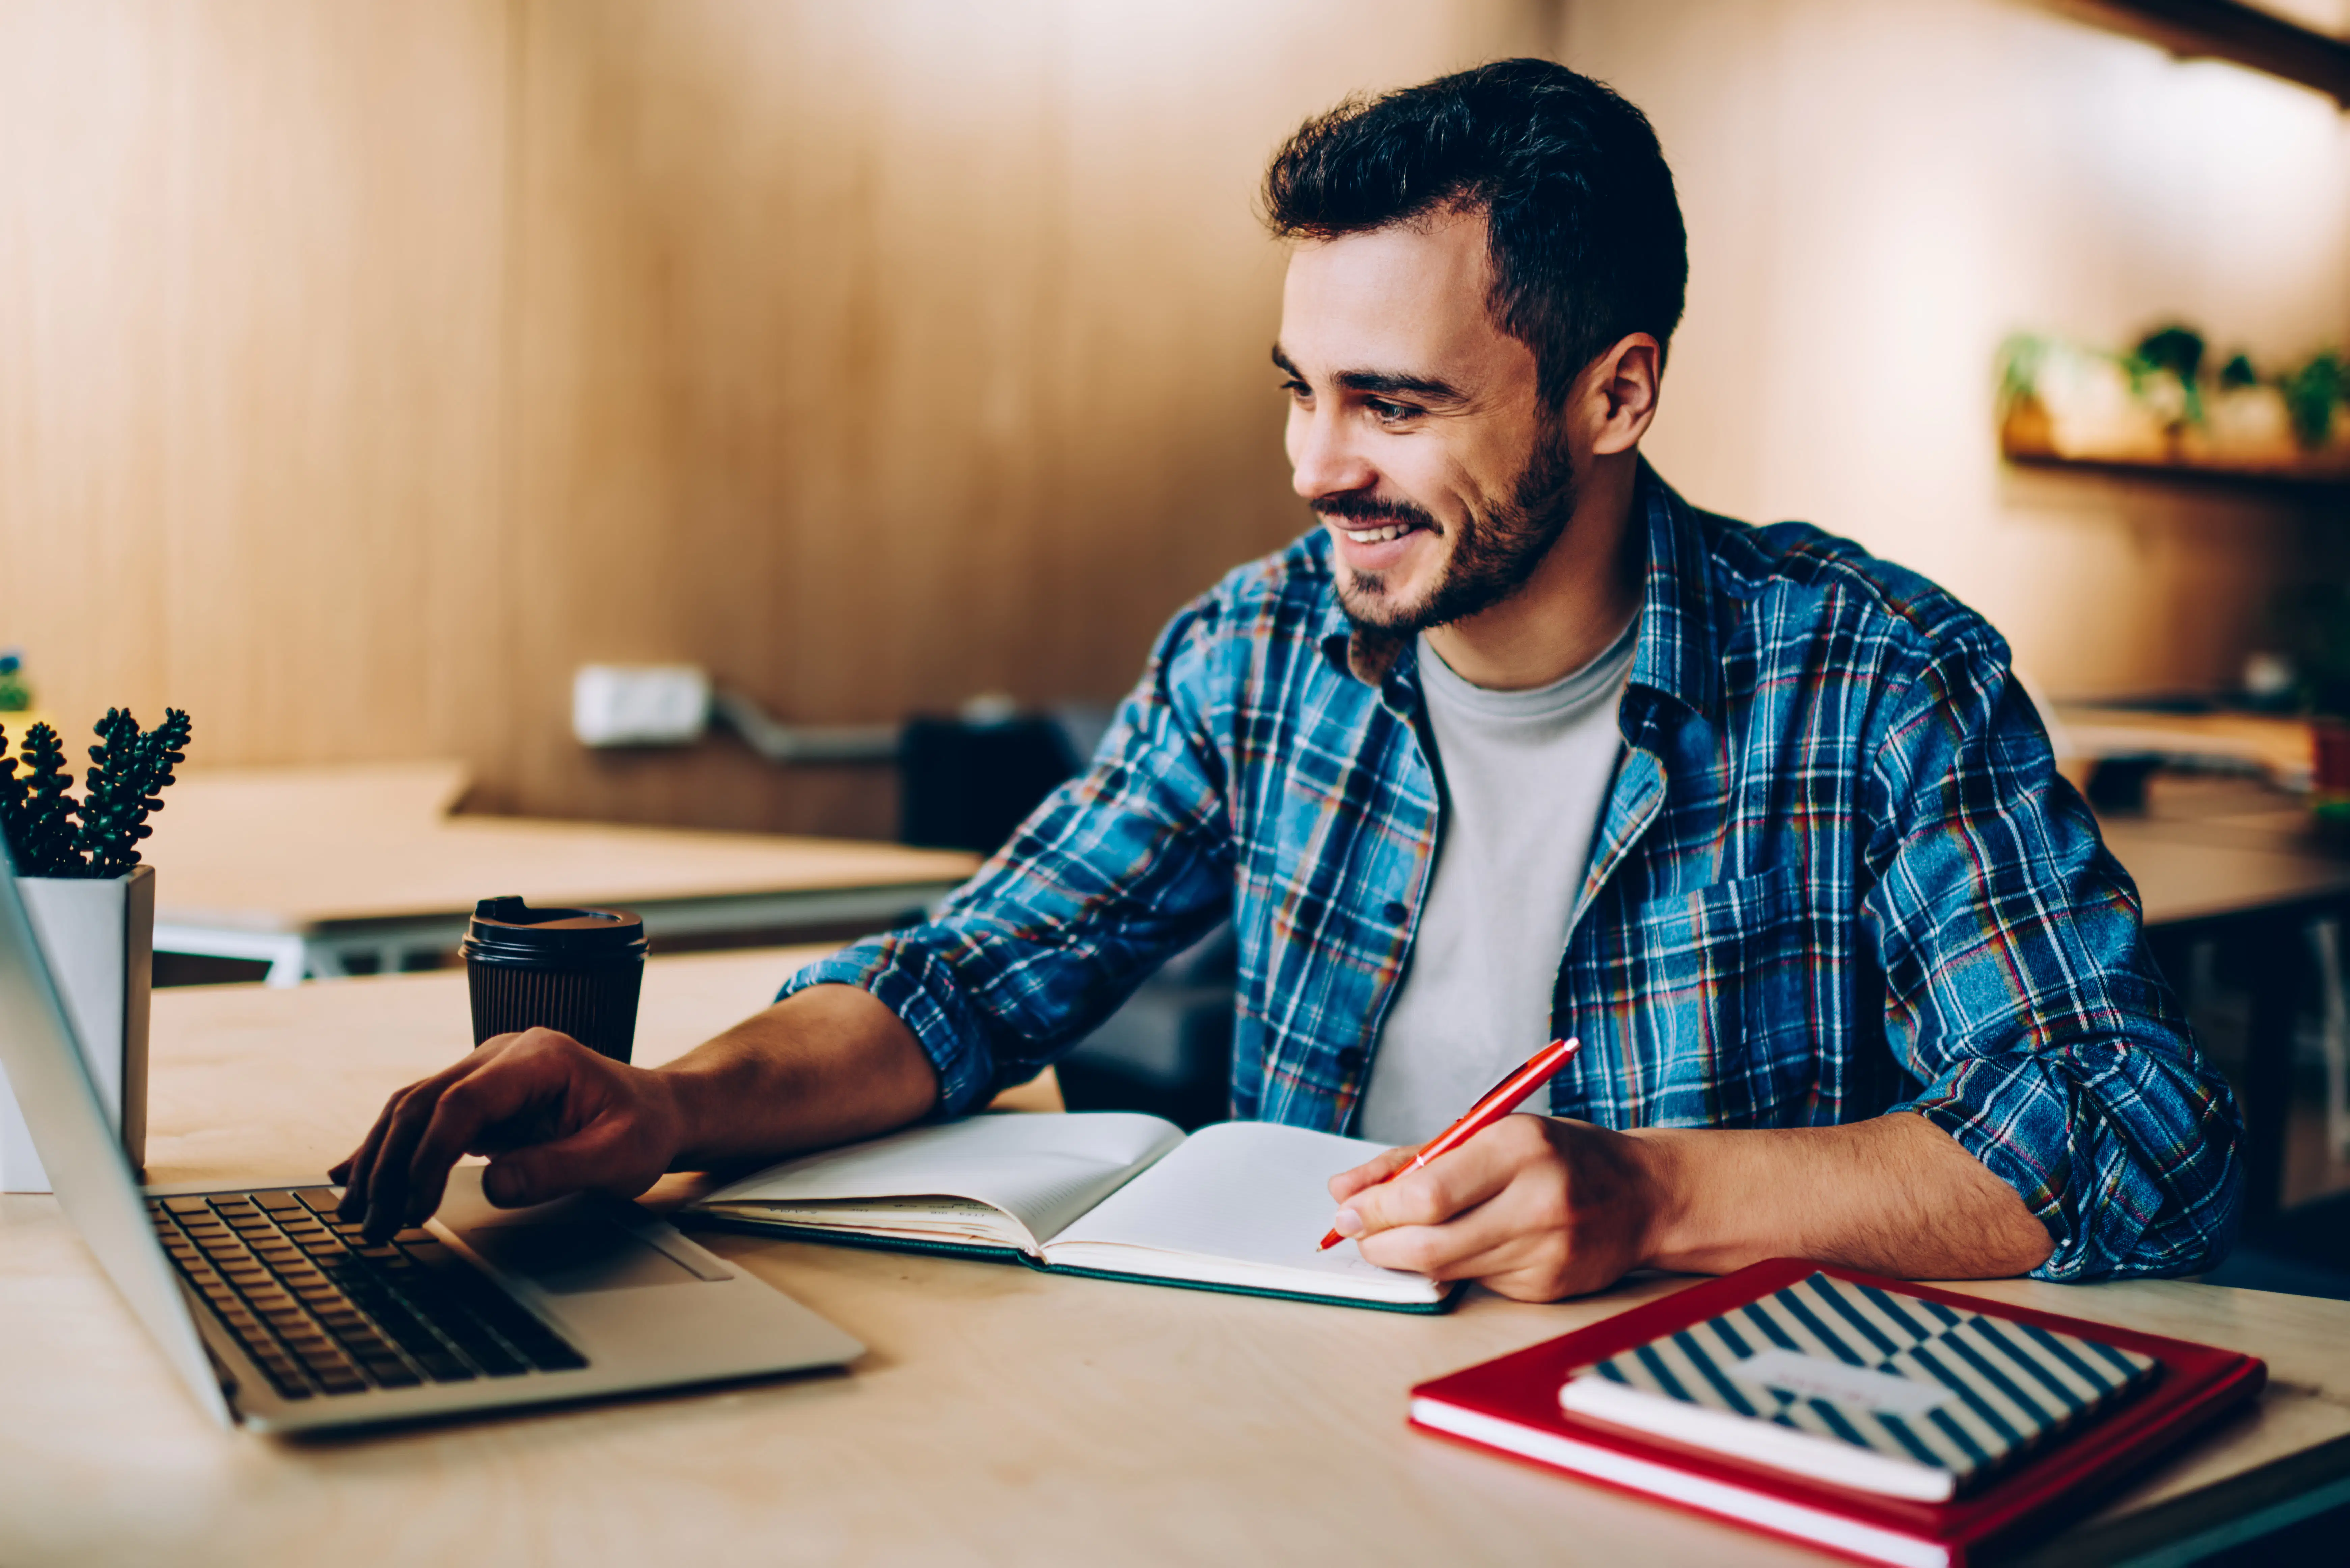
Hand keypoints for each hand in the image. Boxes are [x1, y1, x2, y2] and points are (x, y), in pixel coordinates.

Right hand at [331, 1027, 687, 1241]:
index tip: (416, 1207)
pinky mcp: (476, 1097)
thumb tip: (494, 1184)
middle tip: (374, 1225)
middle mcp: (503, 1055)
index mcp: (540, 1057)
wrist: (655, 1110)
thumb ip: (559, 1169)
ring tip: (356, 1214)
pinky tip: (351, 1175)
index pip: (464, 1102)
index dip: (431, 1155)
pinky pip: (420, 1119)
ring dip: (379, 1161)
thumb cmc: (643, 1129)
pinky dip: (386, 1149)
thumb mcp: (620, 1156)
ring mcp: (485, 1072)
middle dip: (391, 1166)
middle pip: (424, 1102)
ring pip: (410, 1109)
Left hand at [1325, 1113, 1658, 1300]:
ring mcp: (1546, 1251)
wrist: (1643, 1195)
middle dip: (1378, 1242)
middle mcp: (1537, 1200)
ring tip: (1399, 1236)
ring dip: (1407, 1256)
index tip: (1347, 1210)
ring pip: (1446, 1269)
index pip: (1426, 1194)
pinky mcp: (1547, 1288)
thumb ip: (1411, 1159)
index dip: (1374, 1209)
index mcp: (1518, 1146)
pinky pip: (1476, 1283)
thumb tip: (1343, 1190)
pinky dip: (1455, 1267)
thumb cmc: (1556, 1156)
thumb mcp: (1488, 1132)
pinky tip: (1469, 1244)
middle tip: (1358, 1233)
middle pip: (1429, 1242)